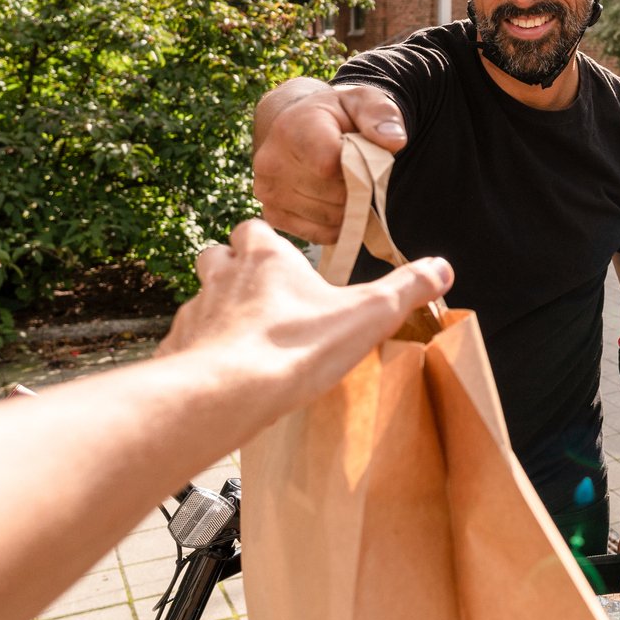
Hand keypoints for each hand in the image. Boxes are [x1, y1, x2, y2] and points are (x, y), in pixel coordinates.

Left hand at [169, 220, 450, 397]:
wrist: (227, 391)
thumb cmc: (295, 346)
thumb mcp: (369, 314)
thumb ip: (406, 289)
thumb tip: (443, 268)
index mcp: (265, 258)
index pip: (253, 228)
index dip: (265, 242)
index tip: (283, 261)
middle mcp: (223, 277)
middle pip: (215, 255)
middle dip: (231, 267)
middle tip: (259, 294)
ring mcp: (195, 312)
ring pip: (198, 298)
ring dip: (215, 310)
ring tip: (243, 337)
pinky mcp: (177, 349)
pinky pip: (185, 342)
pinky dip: (198, 352)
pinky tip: (219, 374)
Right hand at [252, 78, 407, 243]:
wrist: (299, 125)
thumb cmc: (336, 114)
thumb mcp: (363, 101)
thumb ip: (381, 115)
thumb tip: (394, 141)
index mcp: (292, 129)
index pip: (329, 166)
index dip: (357, 167)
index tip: (362, 154)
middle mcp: (271, 162)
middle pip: (335, 196)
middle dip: (357, 187)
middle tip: (356, 169)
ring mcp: (267, 191)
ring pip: (329, 218)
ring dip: (348, 206)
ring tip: (344, 181)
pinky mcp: (273, 214)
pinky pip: (319, 234)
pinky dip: (336, 223)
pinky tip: (334, 200)